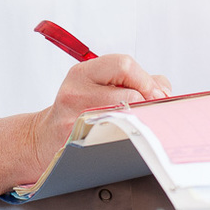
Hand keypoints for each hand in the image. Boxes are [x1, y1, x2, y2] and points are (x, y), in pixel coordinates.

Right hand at [26, 54, 169, 176]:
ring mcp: (74, 120)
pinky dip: (128, 138)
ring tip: (141, 125)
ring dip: (141, 122)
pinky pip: (115, 139)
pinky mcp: (77, 144)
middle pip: (130, 95)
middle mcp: (75, 93)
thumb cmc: (80, 109)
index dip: (147, 81)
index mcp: (82, 73)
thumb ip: (135, 80)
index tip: (159, 95)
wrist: (45, 138)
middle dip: (149, 105)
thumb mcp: (99, 85)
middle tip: (154, 113)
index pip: (123, 65)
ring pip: (125, 119)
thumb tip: (163, 90)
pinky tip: (128, 138)